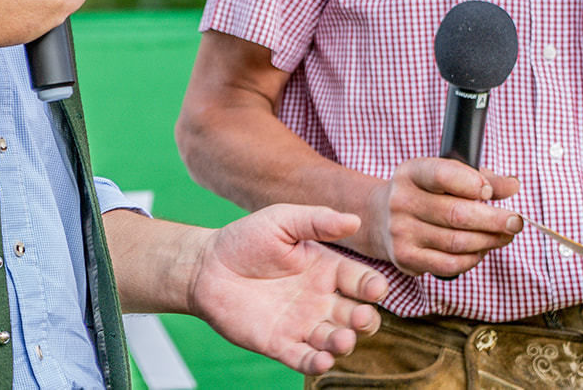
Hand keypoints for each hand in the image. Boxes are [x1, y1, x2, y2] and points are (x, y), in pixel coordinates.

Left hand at [186, 204, 387, 375]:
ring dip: (343, 344)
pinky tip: (321, 361)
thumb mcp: (281, 221)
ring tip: (342, 340)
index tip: (375, 289)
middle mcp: (320, 300)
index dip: (372, 286)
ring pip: (334, 341)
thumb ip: (317, 220)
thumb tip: (355, 219)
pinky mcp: (280, 344)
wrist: (207, 267)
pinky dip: (316, 363)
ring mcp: (302, 324)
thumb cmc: (246, 240)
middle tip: (361, 317)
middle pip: (356, 316)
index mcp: (326, 270)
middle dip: (365, 320)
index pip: (361, 281)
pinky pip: (304, 359)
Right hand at [362, 159, 521, 277]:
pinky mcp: (406, 258)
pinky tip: (480, 250)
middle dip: (494, 220)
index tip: (491, 192)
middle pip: (456, 214)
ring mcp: (401, 232)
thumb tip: (512, 185)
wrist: (382, 218)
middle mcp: (401, 201)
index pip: (443, 175)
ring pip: (457, 242)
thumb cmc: (424, 194)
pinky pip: (449, 264)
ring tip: (503, 236)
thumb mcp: (446, 176)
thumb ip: (482, 178)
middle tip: (515, 222)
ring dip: (488, 241)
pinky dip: (472, 259)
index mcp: (411, 173)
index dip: (473, 183)